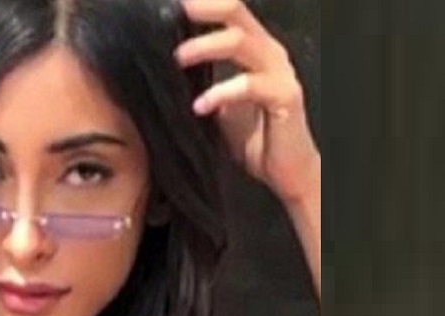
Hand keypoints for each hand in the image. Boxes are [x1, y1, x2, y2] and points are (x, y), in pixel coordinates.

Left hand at [175, 0, 319, 204]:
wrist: (283, 170)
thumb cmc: (250, 136)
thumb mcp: (217, 102)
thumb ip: (200, 80)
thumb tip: (159, 69)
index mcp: (252, 48)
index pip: (228, 12)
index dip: (202, 3)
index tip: (170, 3)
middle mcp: (267, 52)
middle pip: (235, 13)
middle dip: (202, 9)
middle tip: (174, 13)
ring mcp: (279, 72)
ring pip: (241, 42)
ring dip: (206, 46)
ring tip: (178, 58)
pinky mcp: (285, 97)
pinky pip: (250, 86)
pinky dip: (222, 93)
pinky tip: (200, 106)